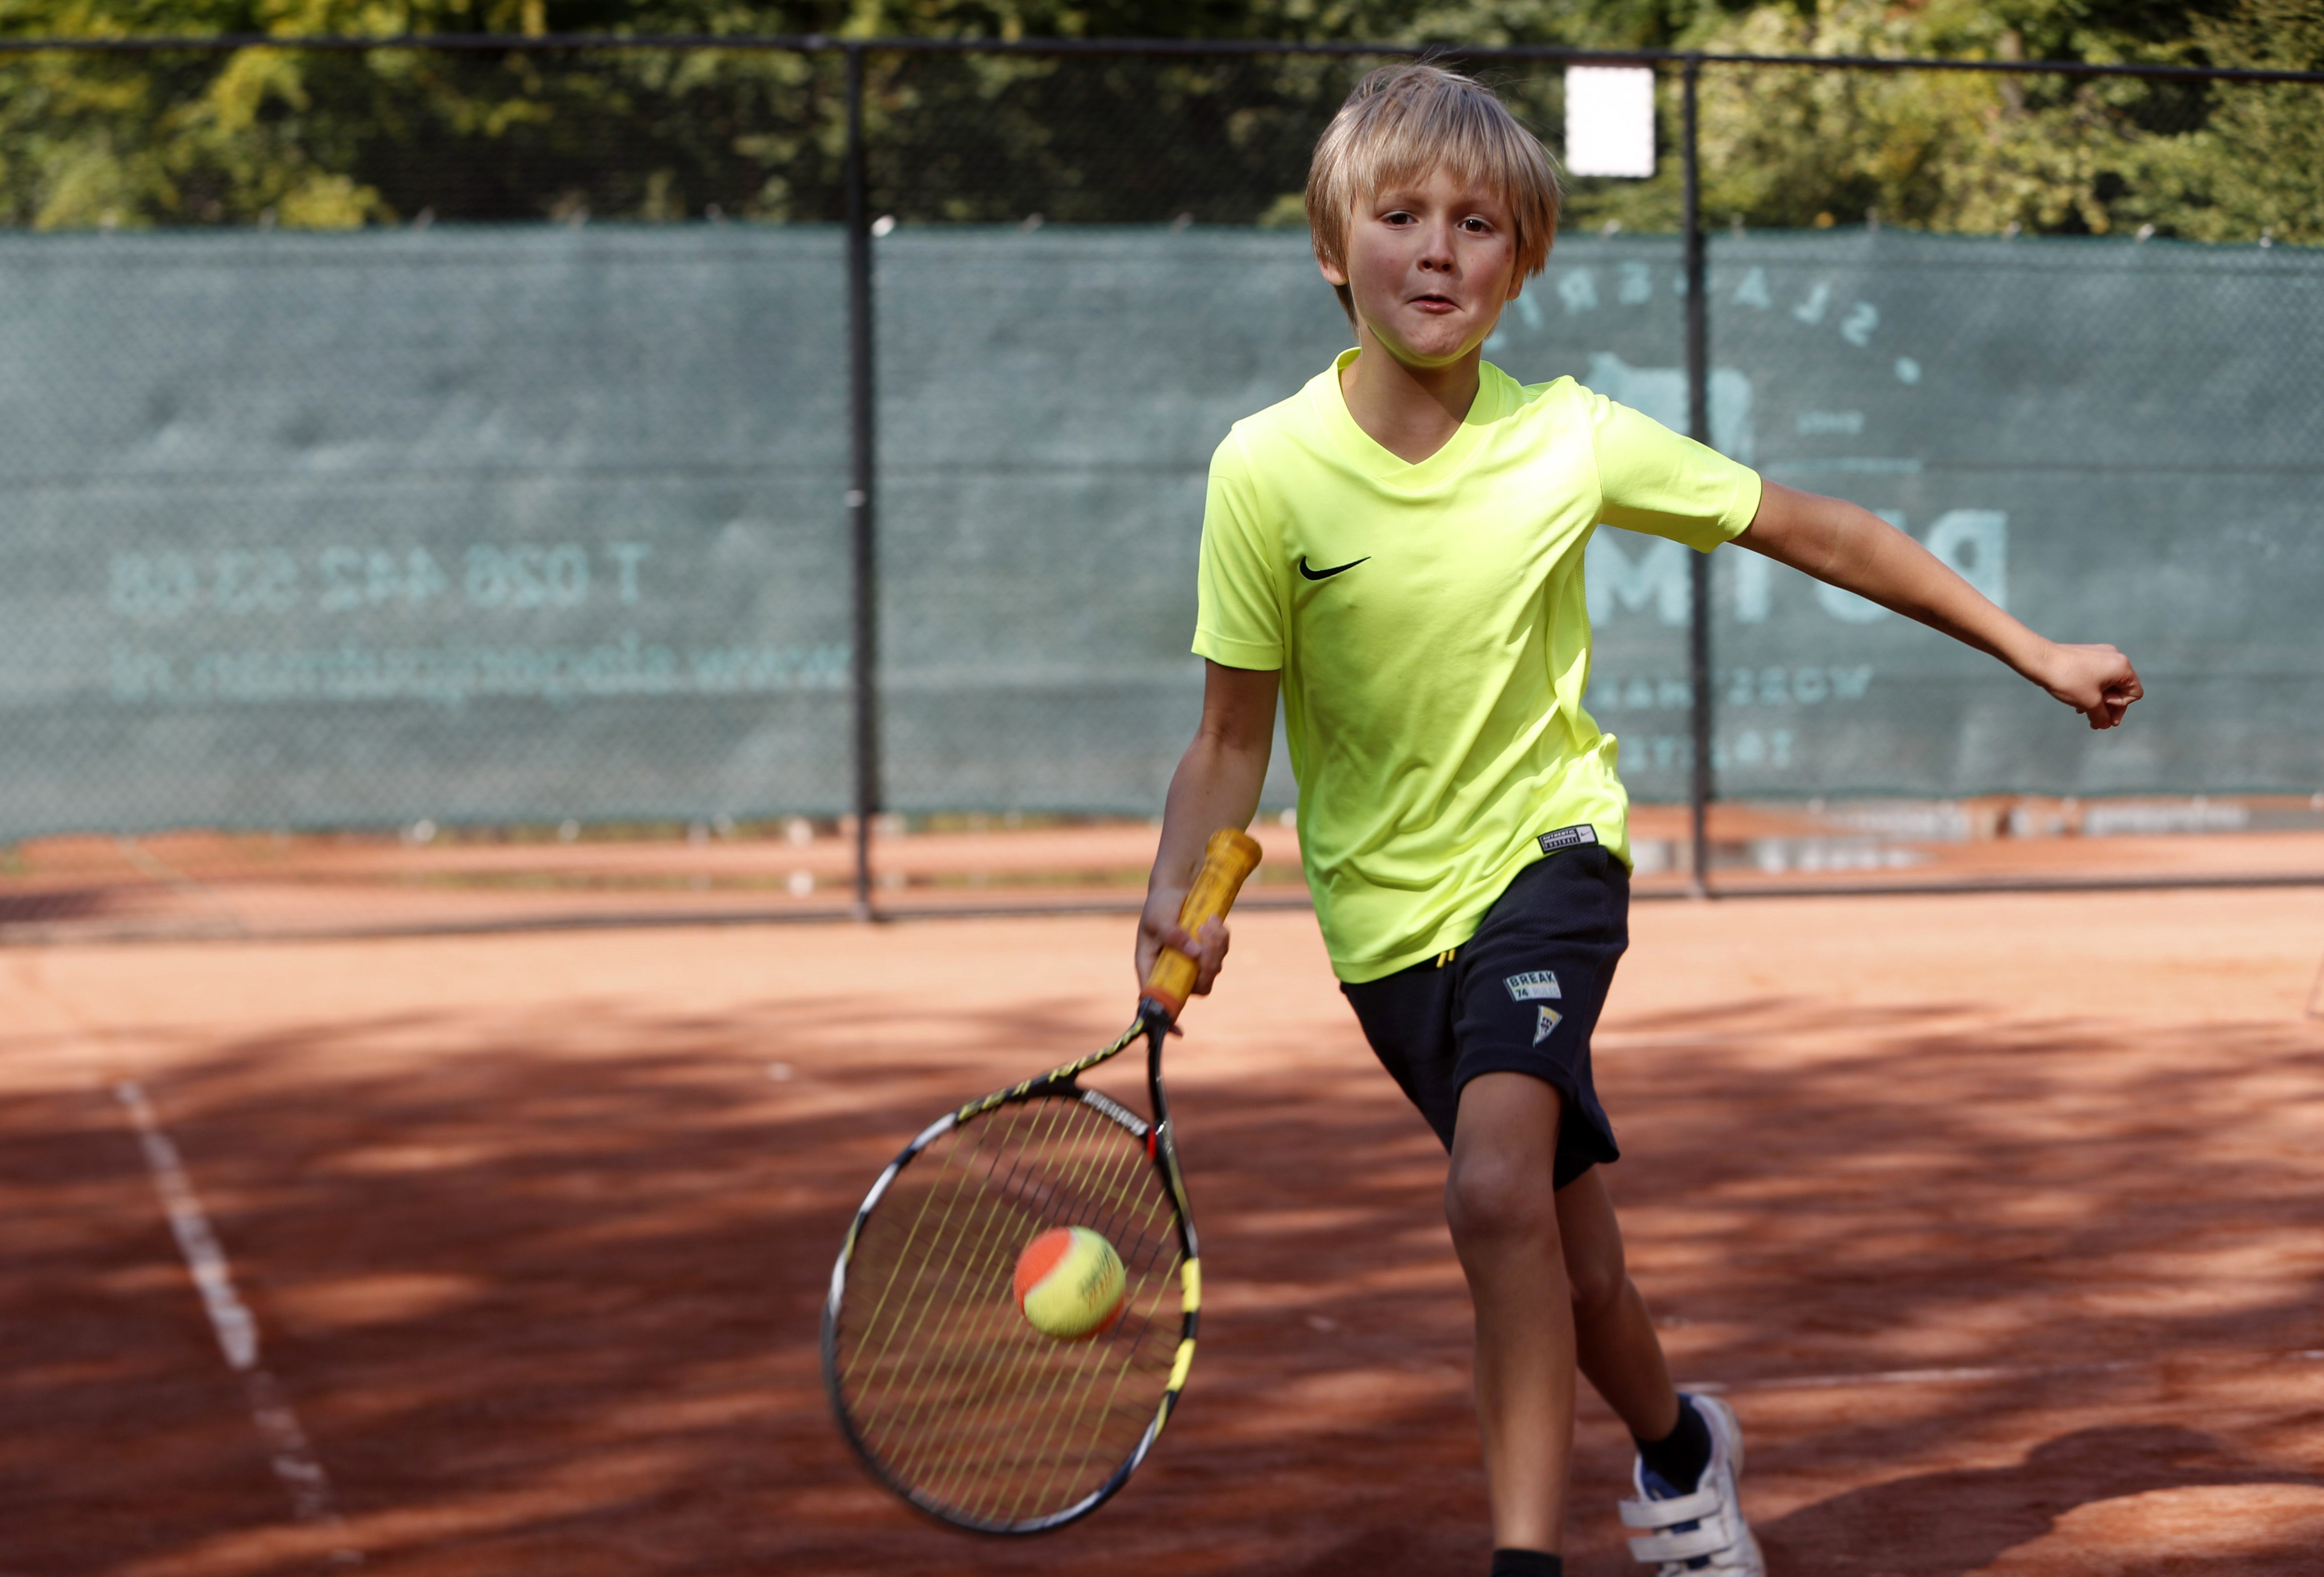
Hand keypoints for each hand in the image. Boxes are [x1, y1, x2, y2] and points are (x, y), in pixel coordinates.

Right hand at [1135, 887, 1230, 1006]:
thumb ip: (1173, 935)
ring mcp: (1192, 962)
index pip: (1156, 999)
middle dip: (1208, 965)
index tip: (1179, 1031)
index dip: (1167, 1017)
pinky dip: (1221, 937)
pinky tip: (1213, 920)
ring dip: (1215, 946)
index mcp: (1152, 967)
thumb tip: (1195, 953)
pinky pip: (1222, 953)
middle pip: (1197, 987)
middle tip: (1207, 940)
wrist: (1174, 888)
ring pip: (1213, 970)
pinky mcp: (1207, 952)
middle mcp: (1173, 970)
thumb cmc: (1160, 905)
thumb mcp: (1160, 918)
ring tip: (1206, 922)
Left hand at [2033, 641, 2143, 729]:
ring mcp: (2101, 654)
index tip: (2102, 709)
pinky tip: (2078, 703)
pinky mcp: (2087, 655)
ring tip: (2083, 713)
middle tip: (2097, 723)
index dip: (2120, 706)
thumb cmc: (2068, 680)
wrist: (2040, 660)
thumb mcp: (2089, 703)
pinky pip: (2096, 677)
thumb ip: (2102, 716)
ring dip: (2098, 701)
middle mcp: (2115, 657)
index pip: (2134, 693)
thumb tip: (2104, 724)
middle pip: (2121, 689)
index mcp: (2122, 666)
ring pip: (2106, 684)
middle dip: (2108, 707)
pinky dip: (2090, 690)